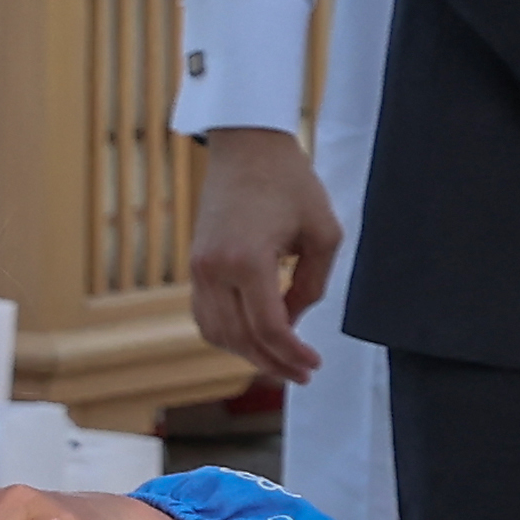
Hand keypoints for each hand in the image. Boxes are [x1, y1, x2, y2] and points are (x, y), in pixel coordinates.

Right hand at [187, 128, 342, 384]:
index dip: (293, 354)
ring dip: (247, 353)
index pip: (269, 328)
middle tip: (302, 373)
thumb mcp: (323, 232)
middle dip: (273, 363)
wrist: (247, 147)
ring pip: (215, 333)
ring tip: (281, 360)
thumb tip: (294, 321)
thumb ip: (312, 284)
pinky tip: (254, 339)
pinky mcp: (195, 264)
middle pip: (240, 339)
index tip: (313, 364)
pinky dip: (228, 334)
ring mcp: (198, 268)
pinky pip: (204, 315)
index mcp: (247, 260)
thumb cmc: (290, 182)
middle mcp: (214, 269)